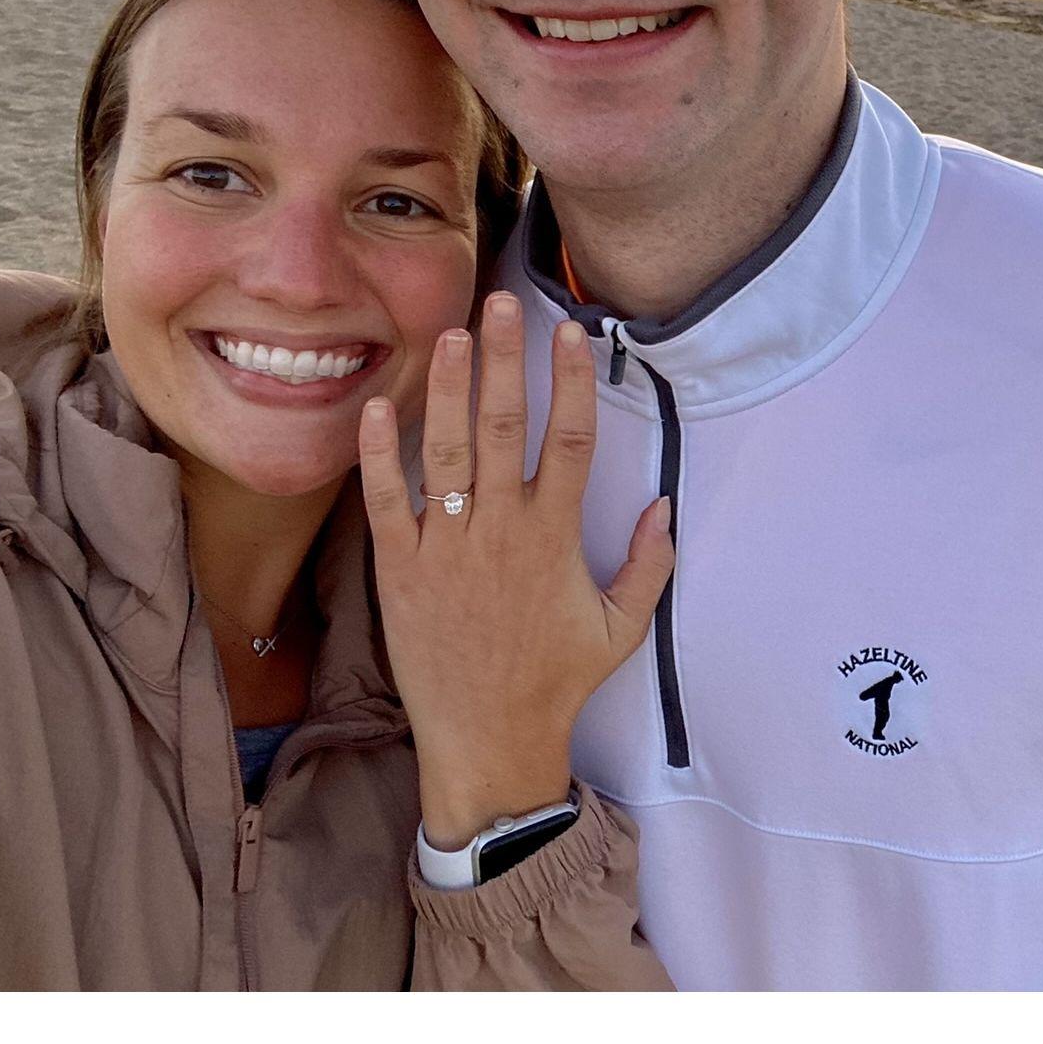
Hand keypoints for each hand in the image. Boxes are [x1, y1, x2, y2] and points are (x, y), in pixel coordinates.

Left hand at [359, 291, 674, 849]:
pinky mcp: (400, 571)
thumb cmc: (556, 681)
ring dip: (449, 389)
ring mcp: (446, 549)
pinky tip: (378, 405)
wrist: (488, 741)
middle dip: (505, 359)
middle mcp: (501, 532)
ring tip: (451, 333)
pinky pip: (385, 502)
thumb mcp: (623, 628)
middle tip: (502, 302)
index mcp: (555, 538)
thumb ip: (650, 565)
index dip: (571, 382)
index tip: (571, 332)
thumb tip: (664, 504)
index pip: (571, 441)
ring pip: (446, 452)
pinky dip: (378, 454)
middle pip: (505, 428)